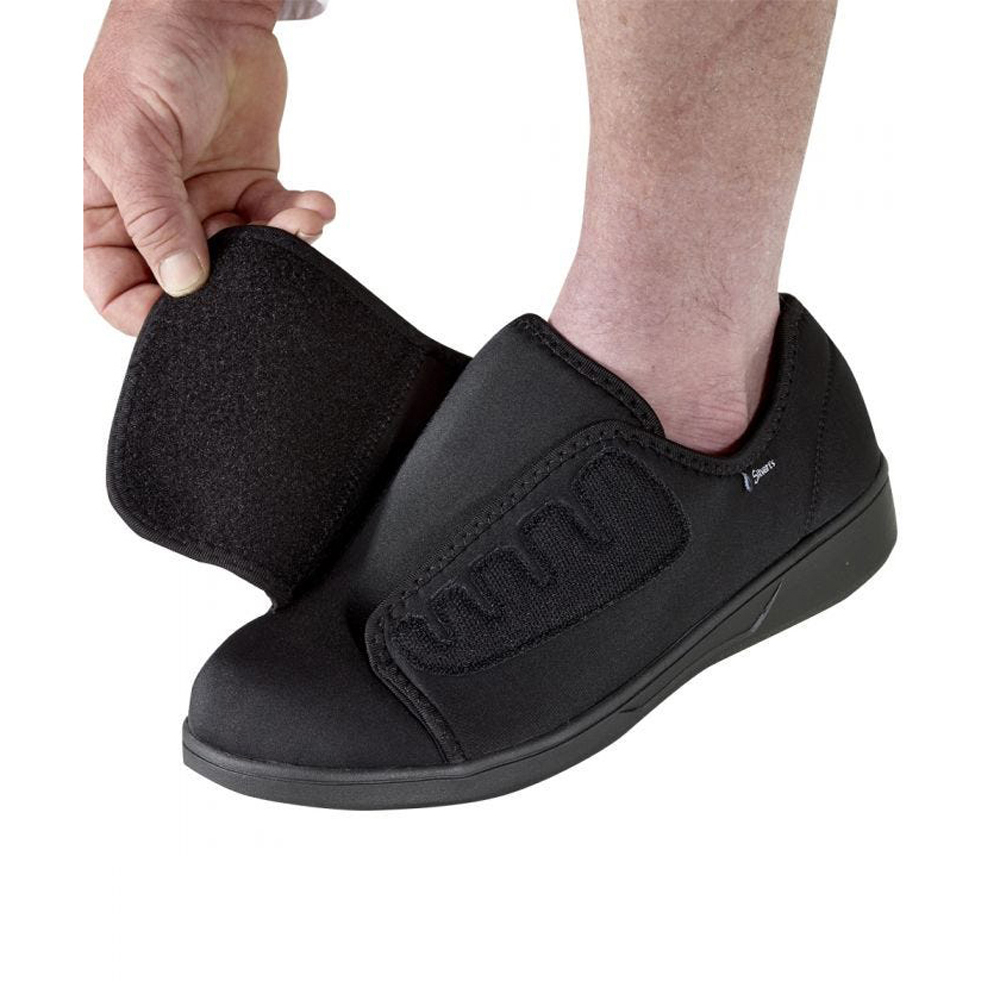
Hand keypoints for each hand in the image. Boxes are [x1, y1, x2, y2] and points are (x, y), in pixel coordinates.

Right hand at [84, 0, 335, 333]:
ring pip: (245, 258)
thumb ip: (156, 214)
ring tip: (300, 219)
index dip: (145, 314)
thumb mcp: (134, 137)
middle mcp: (158, 214)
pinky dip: (304, 220)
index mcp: (108, 207)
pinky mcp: (252, 187)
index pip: (116, 286)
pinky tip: (315, 202)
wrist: (210, 7)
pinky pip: (279, 224)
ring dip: (280, 246)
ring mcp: (207, 203)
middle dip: (232, 282)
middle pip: (189, 282)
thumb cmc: (150, 55)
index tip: (188, 317)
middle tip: (262, 267)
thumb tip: (182, 282)